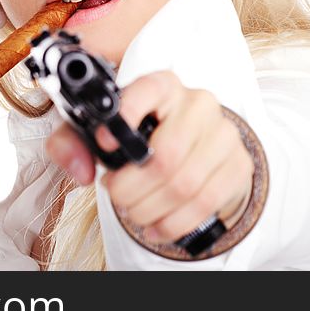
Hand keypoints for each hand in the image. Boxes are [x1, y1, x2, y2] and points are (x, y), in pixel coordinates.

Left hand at [45, 70, 253, 243]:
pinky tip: (155, 225)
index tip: (105, 144)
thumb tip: (82, 172)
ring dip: (149, 208)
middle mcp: (197, 103)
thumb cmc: (142, 134)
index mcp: (163, 85)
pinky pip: (206, 203)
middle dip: (131, 186)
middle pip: (166, 155)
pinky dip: (174, 223)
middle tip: (116, 193)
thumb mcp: (100, 129)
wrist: (193, 143)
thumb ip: (72, 142)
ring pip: (185, 184)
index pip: (148, 90)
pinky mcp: (238, 164)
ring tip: (132, 210)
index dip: (125, 116)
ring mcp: (222, 134)